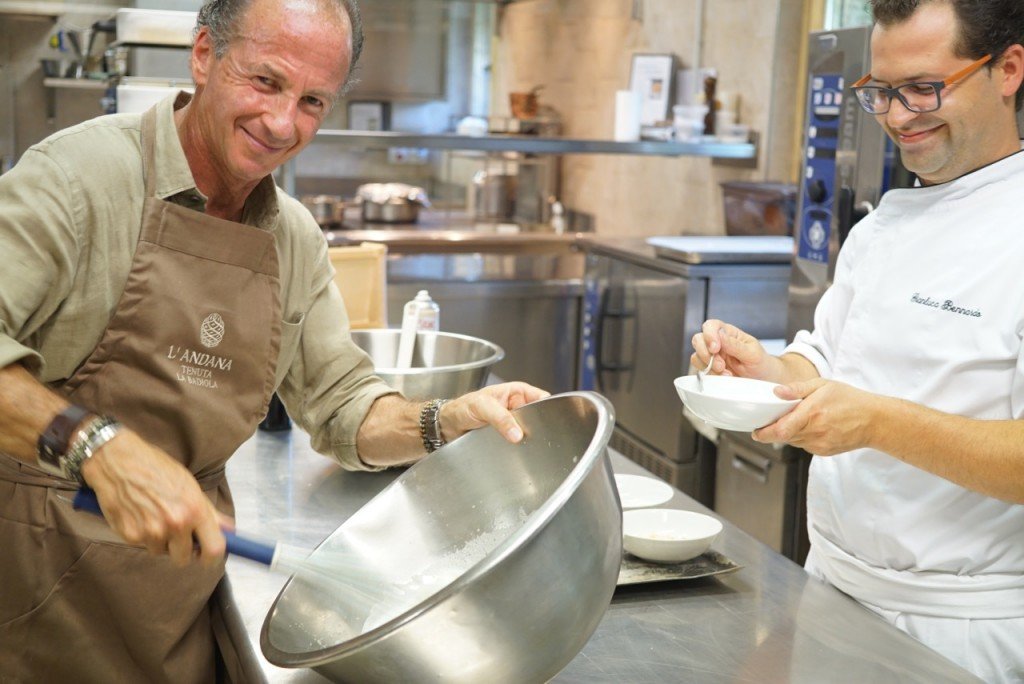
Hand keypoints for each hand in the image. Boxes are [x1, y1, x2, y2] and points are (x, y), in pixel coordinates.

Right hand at [79, 429, 227, 566]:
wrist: (118, 461)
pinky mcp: (130, 536)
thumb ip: (209, 512)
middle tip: (177, 533)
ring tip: (154, 515)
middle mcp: (175, 523)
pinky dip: (142, 536)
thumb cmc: (156, 468)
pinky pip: (143, 546)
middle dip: (183, 550)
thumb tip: (228, 529)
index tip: (208, 557)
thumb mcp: (190, 485)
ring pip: (162, 552)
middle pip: (185, 558)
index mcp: (195, 509)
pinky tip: (139, 514)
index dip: (212, 558)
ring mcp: (152, 532)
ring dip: (160, 541)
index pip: (214, 550)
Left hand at [440, 382, 549, 443]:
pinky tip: (516, 450)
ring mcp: (513, 423)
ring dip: (526, 439)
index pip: (541, 398)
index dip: (546, 409)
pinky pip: (519, 443)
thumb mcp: (482, 407)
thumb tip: (517, 433)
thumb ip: (500, 418)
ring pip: (530, 432)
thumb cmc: (462, 407)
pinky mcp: (508, 437)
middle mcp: (517, 407)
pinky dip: (518, 447)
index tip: (546, 421)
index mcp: (517, 392)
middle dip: (536, 427)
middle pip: (538, 418)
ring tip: (520, 443)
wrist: (448, 426)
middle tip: (529, 435)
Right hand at [691, 320, 773, 380]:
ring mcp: (712, 356)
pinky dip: (709, 374)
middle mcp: (717, 342)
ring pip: (696, 355)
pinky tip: (723, 377)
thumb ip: (735, 345)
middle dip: (706, 354)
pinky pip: (700, 369)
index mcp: (729, 333)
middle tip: (721, 365)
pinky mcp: (710, 368)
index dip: (709, 335)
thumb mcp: (752, 354)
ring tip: (726, 373)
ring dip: (708, 366)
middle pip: (698, 339)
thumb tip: (720, 334)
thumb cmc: (760, 363)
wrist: (762, 380)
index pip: (711, 325)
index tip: (715, 348)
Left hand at [752, 378, 876, 454]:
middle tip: (773, 420)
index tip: (756, 431)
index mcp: (812, 414)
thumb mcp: (823, 385)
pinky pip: (804, 445)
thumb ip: (797, 389)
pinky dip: (802, 437)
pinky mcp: (824, 452)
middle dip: (775, 430)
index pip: (780, 430)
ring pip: (793, 441)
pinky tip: (812, 426)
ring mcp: (819, 444)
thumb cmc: (850, 399)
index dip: (764, 433)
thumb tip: (776, 392)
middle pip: (784, 436)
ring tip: (799, 419)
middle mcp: (814, 432)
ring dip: (789, 432)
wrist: (874, 421)